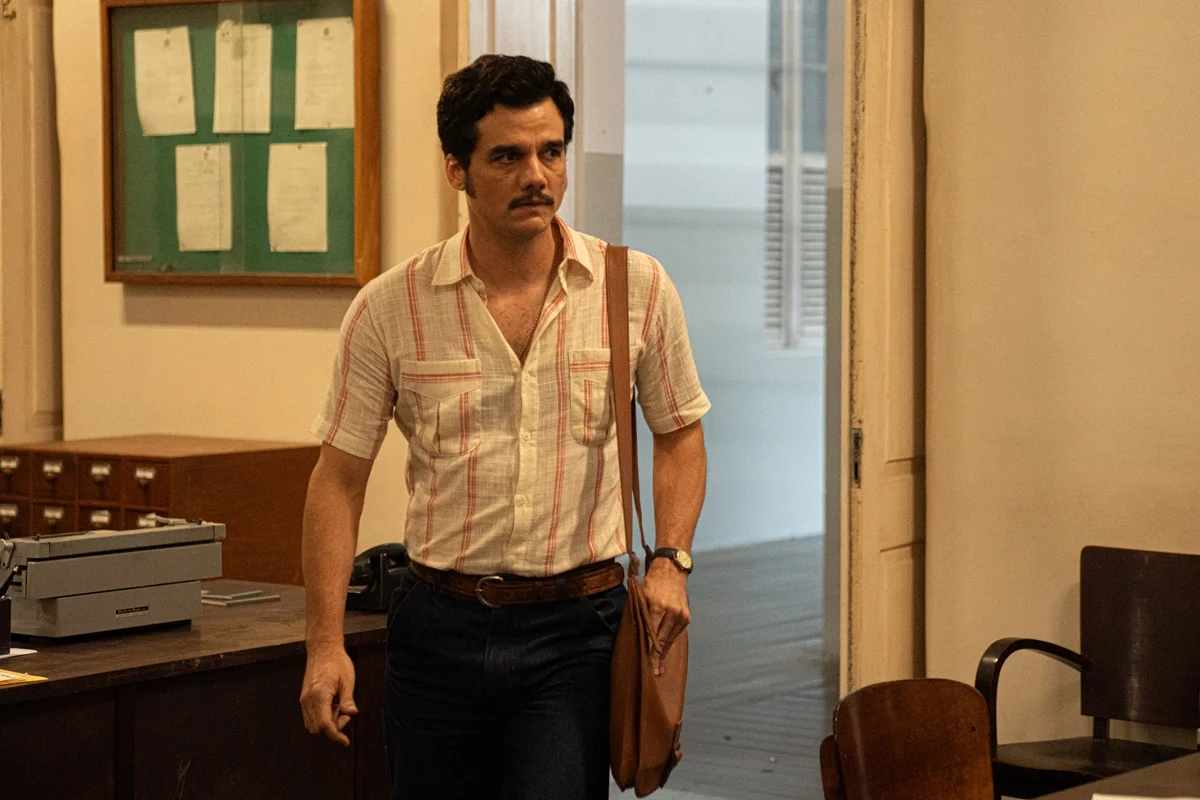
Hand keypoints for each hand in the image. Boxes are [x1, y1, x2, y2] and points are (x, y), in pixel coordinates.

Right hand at [300, 644, 357, 745]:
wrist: (323, 649)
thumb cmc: (337, 662)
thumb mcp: (348, 680)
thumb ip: (348, 699)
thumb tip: (352, 714)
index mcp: (320, 694)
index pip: (325, 724)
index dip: (335, 736)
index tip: (345, 742)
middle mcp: (308, 699)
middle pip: (318, 728)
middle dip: (333, 728)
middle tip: (346, 713)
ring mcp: (304, 699)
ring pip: (312, 724)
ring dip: (327, 723)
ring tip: (339, 707)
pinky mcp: (304, 698)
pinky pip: (310, 717)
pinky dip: (322, 717)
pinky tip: (332, 705)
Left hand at [643, 558, 690, 675]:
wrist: (671, 570)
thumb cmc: (651, 583)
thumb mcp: (640, 595)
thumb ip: (638, 614)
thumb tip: (635, 636)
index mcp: (656, 606)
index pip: (650, 634)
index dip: (648, 651)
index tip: (646, 665)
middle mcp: (670, 611)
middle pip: (661, 640)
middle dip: (656, 658)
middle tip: (653, 673)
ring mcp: (680, 614)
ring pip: (670, 639)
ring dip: (663, 653)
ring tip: (659, 668)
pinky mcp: (686, 616)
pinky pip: (676, 634)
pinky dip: (669, 642)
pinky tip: (664, 652)